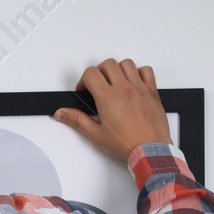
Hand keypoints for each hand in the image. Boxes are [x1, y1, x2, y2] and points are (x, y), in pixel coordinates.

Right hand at [53, 58, 172, 161]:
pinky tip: (133, 82)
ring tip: (114, 81)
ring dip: (117, 69)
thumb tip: (62, 113)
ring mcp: (139, 88)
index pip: (91, 73)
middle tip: (97, 85)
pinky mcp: (151, 91)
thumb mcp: (96, 135)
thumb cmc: (126, 143)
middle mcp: (124, 89)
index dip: (84, 80)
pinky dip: (138, 72)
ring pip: (126, 63)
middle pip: (108, 64)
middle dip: (98, 71)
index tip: (85, 90)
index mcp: (108, 98)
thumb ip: (77, 120)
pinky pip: (146, 70)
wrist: (150, 150)